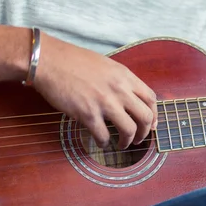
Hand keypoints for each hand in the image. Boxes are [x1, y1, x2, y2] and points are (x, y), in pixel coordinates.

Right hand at [32, 33, 157, 149]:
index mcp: (125, 76)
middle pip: (145, 116)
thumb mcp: (107, 65)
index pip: (151, 98)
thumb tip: (128, 97)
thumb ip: (120, 81)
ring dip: (127, 141)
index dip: (154, 114)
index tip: (151, 124)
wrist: (50, 61)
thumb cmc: (75, 61)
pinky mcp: (87, 114)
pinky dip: (104, 143)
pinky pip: (103, 136)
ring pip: (129, 129)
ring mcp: (104, 102)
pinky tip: (101, 142)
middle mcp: (119, 89)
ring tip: (122, 144)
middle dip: (145, 132)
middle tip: (139, 139)